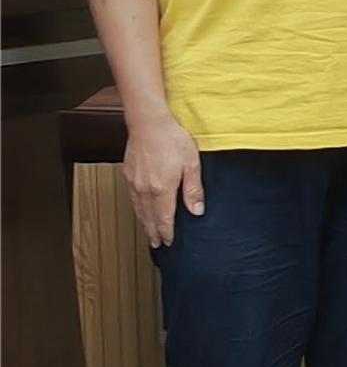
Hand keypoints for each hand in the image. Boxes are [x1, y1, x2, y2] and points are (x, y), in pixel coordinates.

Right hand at [123, 116, 204, 248]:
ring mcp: (134, 183)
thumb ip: (193, 189)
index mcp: (162, 189)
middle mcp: (145, 189)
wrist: (148, 123)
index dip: (167, 232)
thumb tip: (197, 211)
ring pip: (138, 210)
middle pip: (148, 217)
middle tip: (157, 244)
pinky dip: (137, 209)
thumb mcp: (192, 163)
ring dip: (144, 223)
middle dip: (153, 232)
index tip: (169, 242)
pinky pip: (132, 198)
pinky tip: (140, 210)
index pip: (163, 218)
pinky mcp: (129, 175)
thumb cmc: (172, 139)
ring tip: (149, 232)